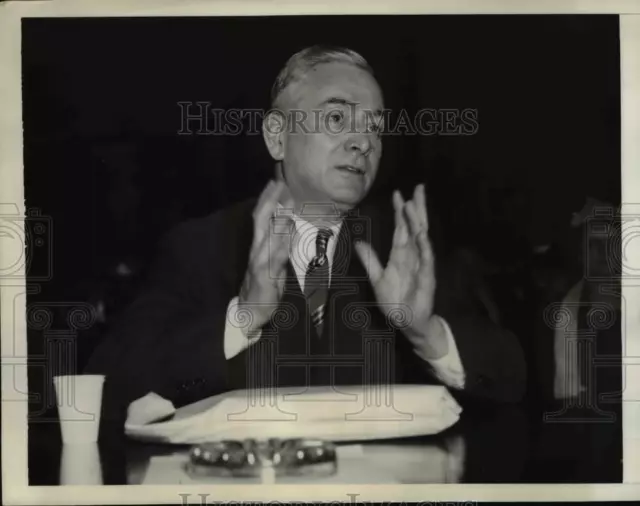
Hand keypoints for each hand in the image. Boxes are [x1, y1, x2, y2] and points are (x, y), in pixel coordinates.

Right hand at [237, 180, 293, 333]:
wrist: (249, 312)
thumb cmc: (264, 286)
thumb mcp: (273, 261)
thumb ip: (279, 243)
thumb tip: (288, 224)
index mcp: (260, 245)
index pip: (262, 217)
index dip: (267, 199)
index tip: (276, 182)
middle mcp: (258, 250)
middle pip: (261, 220)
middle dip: (270, 201)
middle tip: (280, 183)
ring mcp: (260, 262)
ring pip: (268, 236)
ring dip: (277, 219)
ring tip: (286, 204)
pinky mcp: (264, 276)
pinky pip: (273, 259)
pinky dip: (280, 246)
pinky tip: (287, 235)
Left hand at [354, 184, 446, 356]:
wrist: (406, 321)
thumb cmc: (395, 300)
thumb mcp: (377, 278)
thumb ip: (370, 260)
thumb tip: (358, 243)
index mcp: (400, 254)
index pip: (401, 227)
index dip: (399, 211)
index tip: (398, 193)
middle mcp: (412, 255)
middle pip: (414, 226)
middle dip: (416, 208)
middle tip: (418, 188)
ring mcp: (421, 264)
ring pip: (420, 237)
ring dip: (417, 221)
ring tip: (414, 204)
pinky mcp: (426, 276)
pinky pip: (426, 258)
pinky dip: (424, 245)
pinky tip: (422, 234)